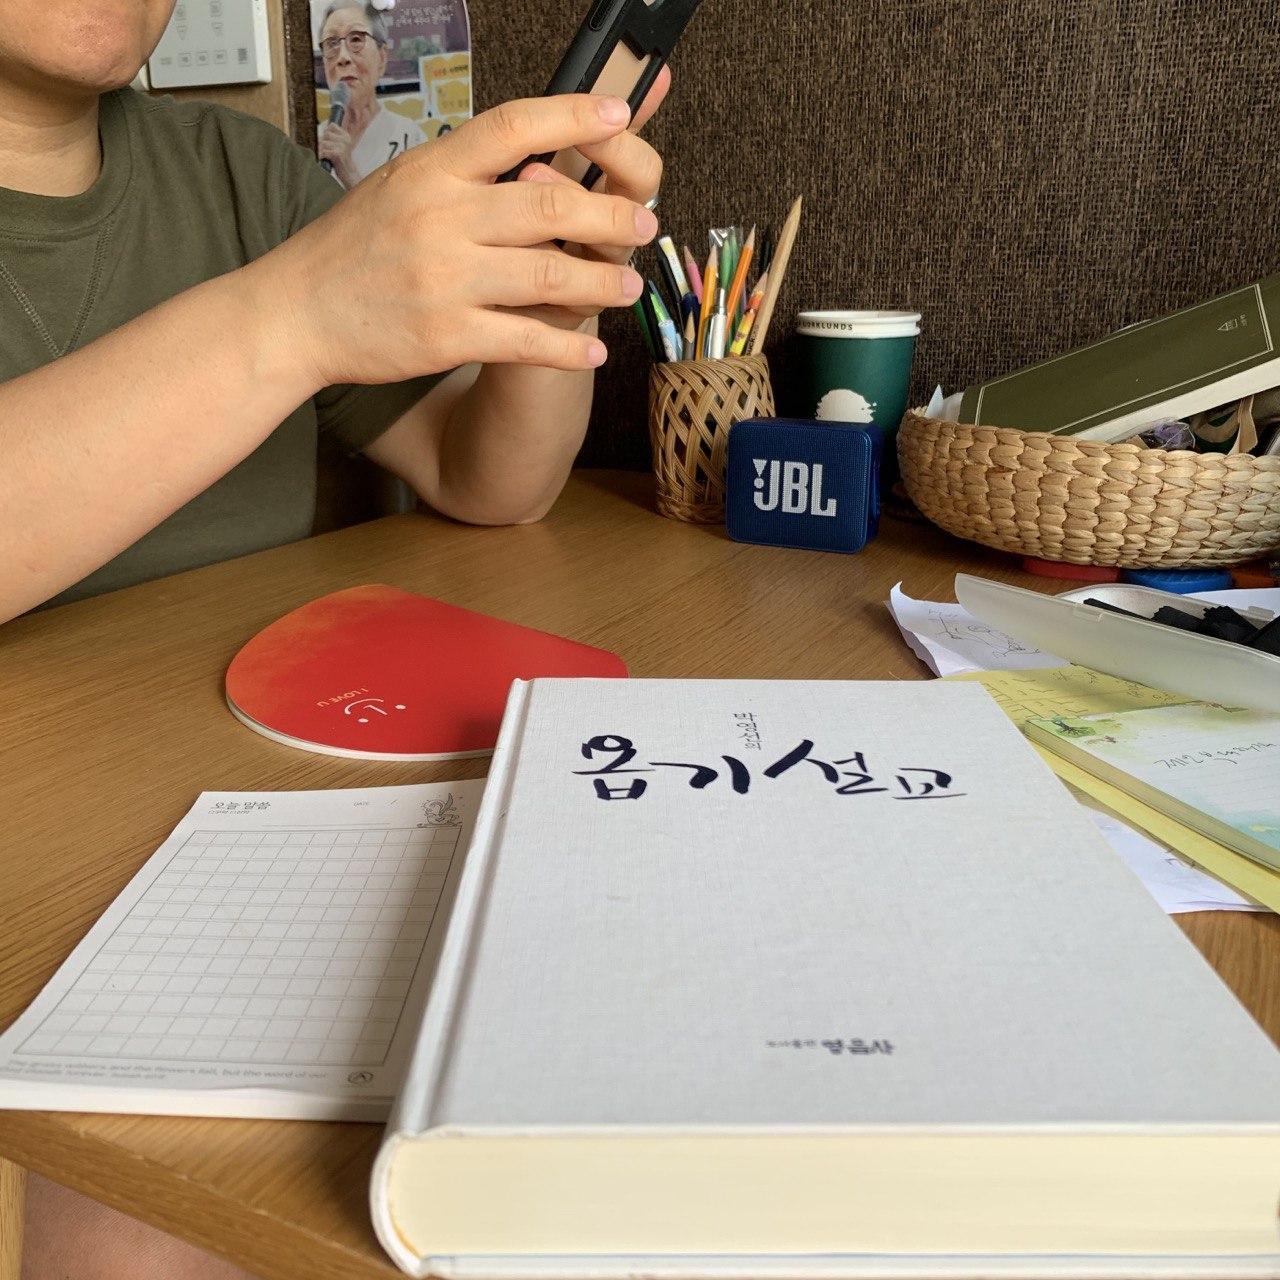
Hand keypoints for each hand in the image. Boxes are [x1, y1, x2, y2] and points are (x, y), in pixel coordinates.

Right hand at [263, 94, 660, 387]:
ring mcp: (445, 279)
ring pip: (549, 278)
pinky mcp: (447, 336)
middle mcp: (442, 218)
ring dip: (602, 284)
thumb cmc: (350, 250)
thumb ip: (460, 173)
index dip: (574, 117)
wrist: (295, 313)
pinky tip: (594, 351)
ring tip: (629, 286)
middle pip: (550, 206)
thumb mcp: (397, 186)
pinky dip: (567, 348)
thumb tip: (530, 154)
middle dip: (612, 217)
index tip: (621, 114)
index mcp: (432, 171)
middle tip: (646, 224)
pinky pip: (525, 341)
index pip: (513, 126)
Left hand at [316, 121, 359, 188]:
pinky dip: (321, 156)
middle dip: (323, 141)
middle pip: (326, 134)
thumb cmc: (341, 161)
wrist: (349, 174)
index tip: (328, 141)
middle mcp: (345, 140)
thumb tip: (319, 130)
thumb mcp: (340, 146)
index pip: (331, 126)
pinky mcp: (337, 154)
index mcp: (346, 136)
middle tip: (326, 150)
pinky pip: (323, 151)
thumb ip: (332, 137)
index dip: (327, 132)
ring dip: (321, 150)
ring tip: (325, 156)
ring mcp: (342, 147)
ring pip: (323, 142)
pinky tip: (323, 159)